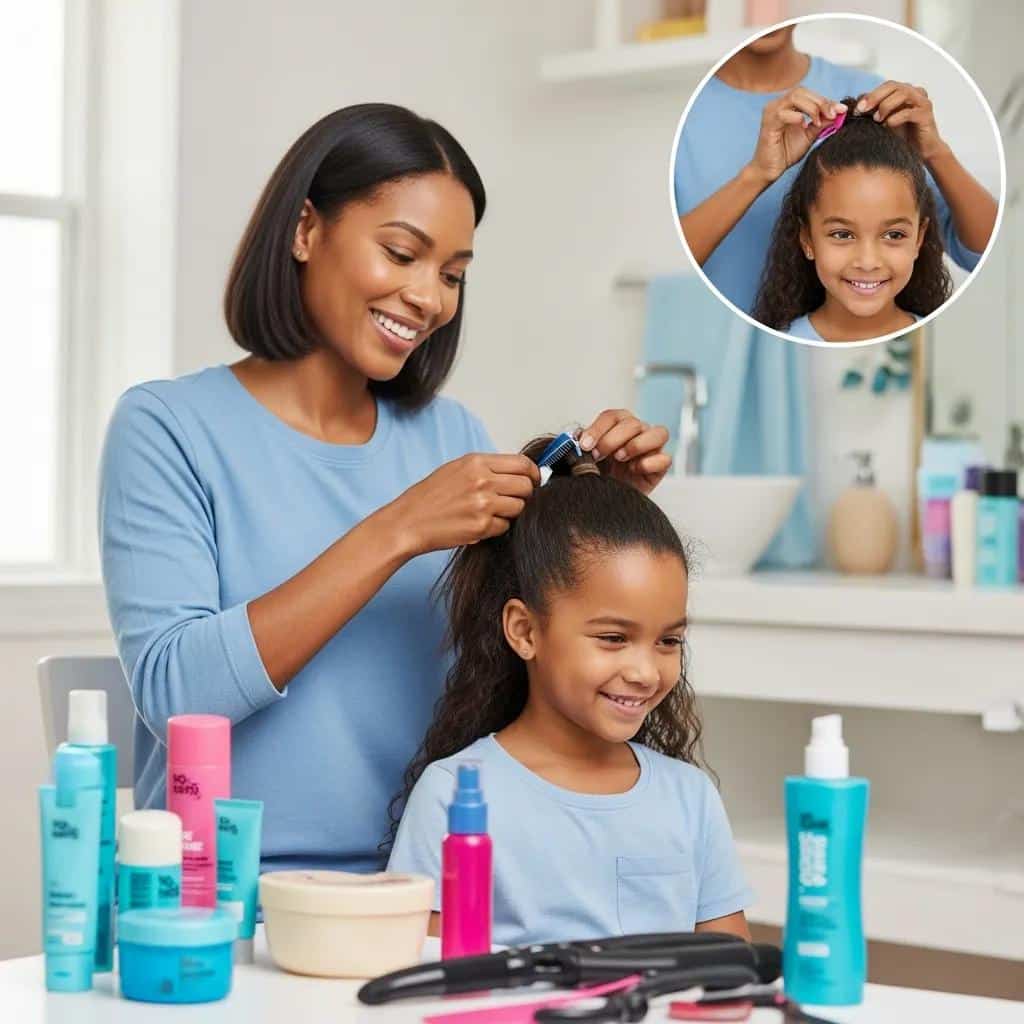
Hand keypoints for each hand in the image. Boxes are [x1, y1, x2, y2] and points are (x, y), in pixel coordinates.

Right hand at [390, 453, 539, 553]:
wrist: (409, 522)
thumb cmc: (429, 497)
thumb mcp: (456, 469)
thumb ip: (486, 468)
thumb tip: (517, 472)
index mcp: (476, 462)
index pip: (522, 464)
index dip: (533, 474)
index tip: (534, 480)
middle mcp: (482, 480)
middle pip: (526, 486)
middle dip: (524, 494)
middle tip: (513, 500)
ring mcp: (483, 504)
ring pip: (519, 507)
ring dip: (510, 512)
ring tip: (490, 512)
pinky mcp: (482, 526)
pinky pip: (505, 526)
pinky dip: (496, 527)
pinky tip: (479, 524)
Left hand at [578, 410, 671, 494]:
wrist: (606, 500)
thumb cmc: (599, 475)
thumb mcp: (586, 459)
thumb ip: (582, 446)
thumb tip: (573, 437)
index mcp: (619, 426)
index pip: (612, 416)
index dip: (597, 428)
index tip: (585, 444)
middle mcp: (638, 433)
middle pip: (632, 423)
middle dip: (611, 439)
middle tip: (597, 455)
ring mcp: (652, 448)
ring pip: (659, 433)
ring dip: (636, 445)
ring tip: (620, 458)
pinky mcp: (660, 467)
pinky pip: (665, 459)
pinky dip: (651, 462)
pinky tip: (635, 470)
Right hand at [747, 88, 846, 184]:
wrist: (770, 170)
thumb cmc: (786, 152)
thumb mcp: (810, 135)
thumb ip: (822, 122)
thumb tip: (840, 112)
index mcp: (787, 105)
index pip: (808, 94)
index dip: (826, 100)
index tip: (841, 109)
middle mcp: (777, 104)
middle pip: (802, 91)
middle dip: (821, 102)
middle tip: (833, 114)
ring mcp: (771, 112)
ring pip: (794, 97)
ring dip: (811, 108)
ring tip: (819, 121)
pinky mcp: (767, 124)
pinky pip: (783, 113)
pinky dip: (796, 117)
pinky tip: (804, 126)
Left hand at [855, 81, 945, 161]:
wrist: (920, 151)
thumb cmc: (902, 136)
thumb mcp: (884, 122)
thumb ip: (874, 111)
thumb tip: (856, 106)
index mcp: (904, 92)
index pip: (886, 86)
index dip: (871, 95)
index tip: (857, 109)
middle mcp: (914, 93)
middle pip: (893, 86)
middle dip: (875, 97)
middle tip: (862, 110)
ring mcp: (922, 102)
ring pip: (903, 94)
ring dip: (886, 106)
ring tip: (876, 119)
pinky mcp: (926, 115)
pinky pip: (910, 112)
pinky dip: (896, 117)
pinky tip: (888, 125)